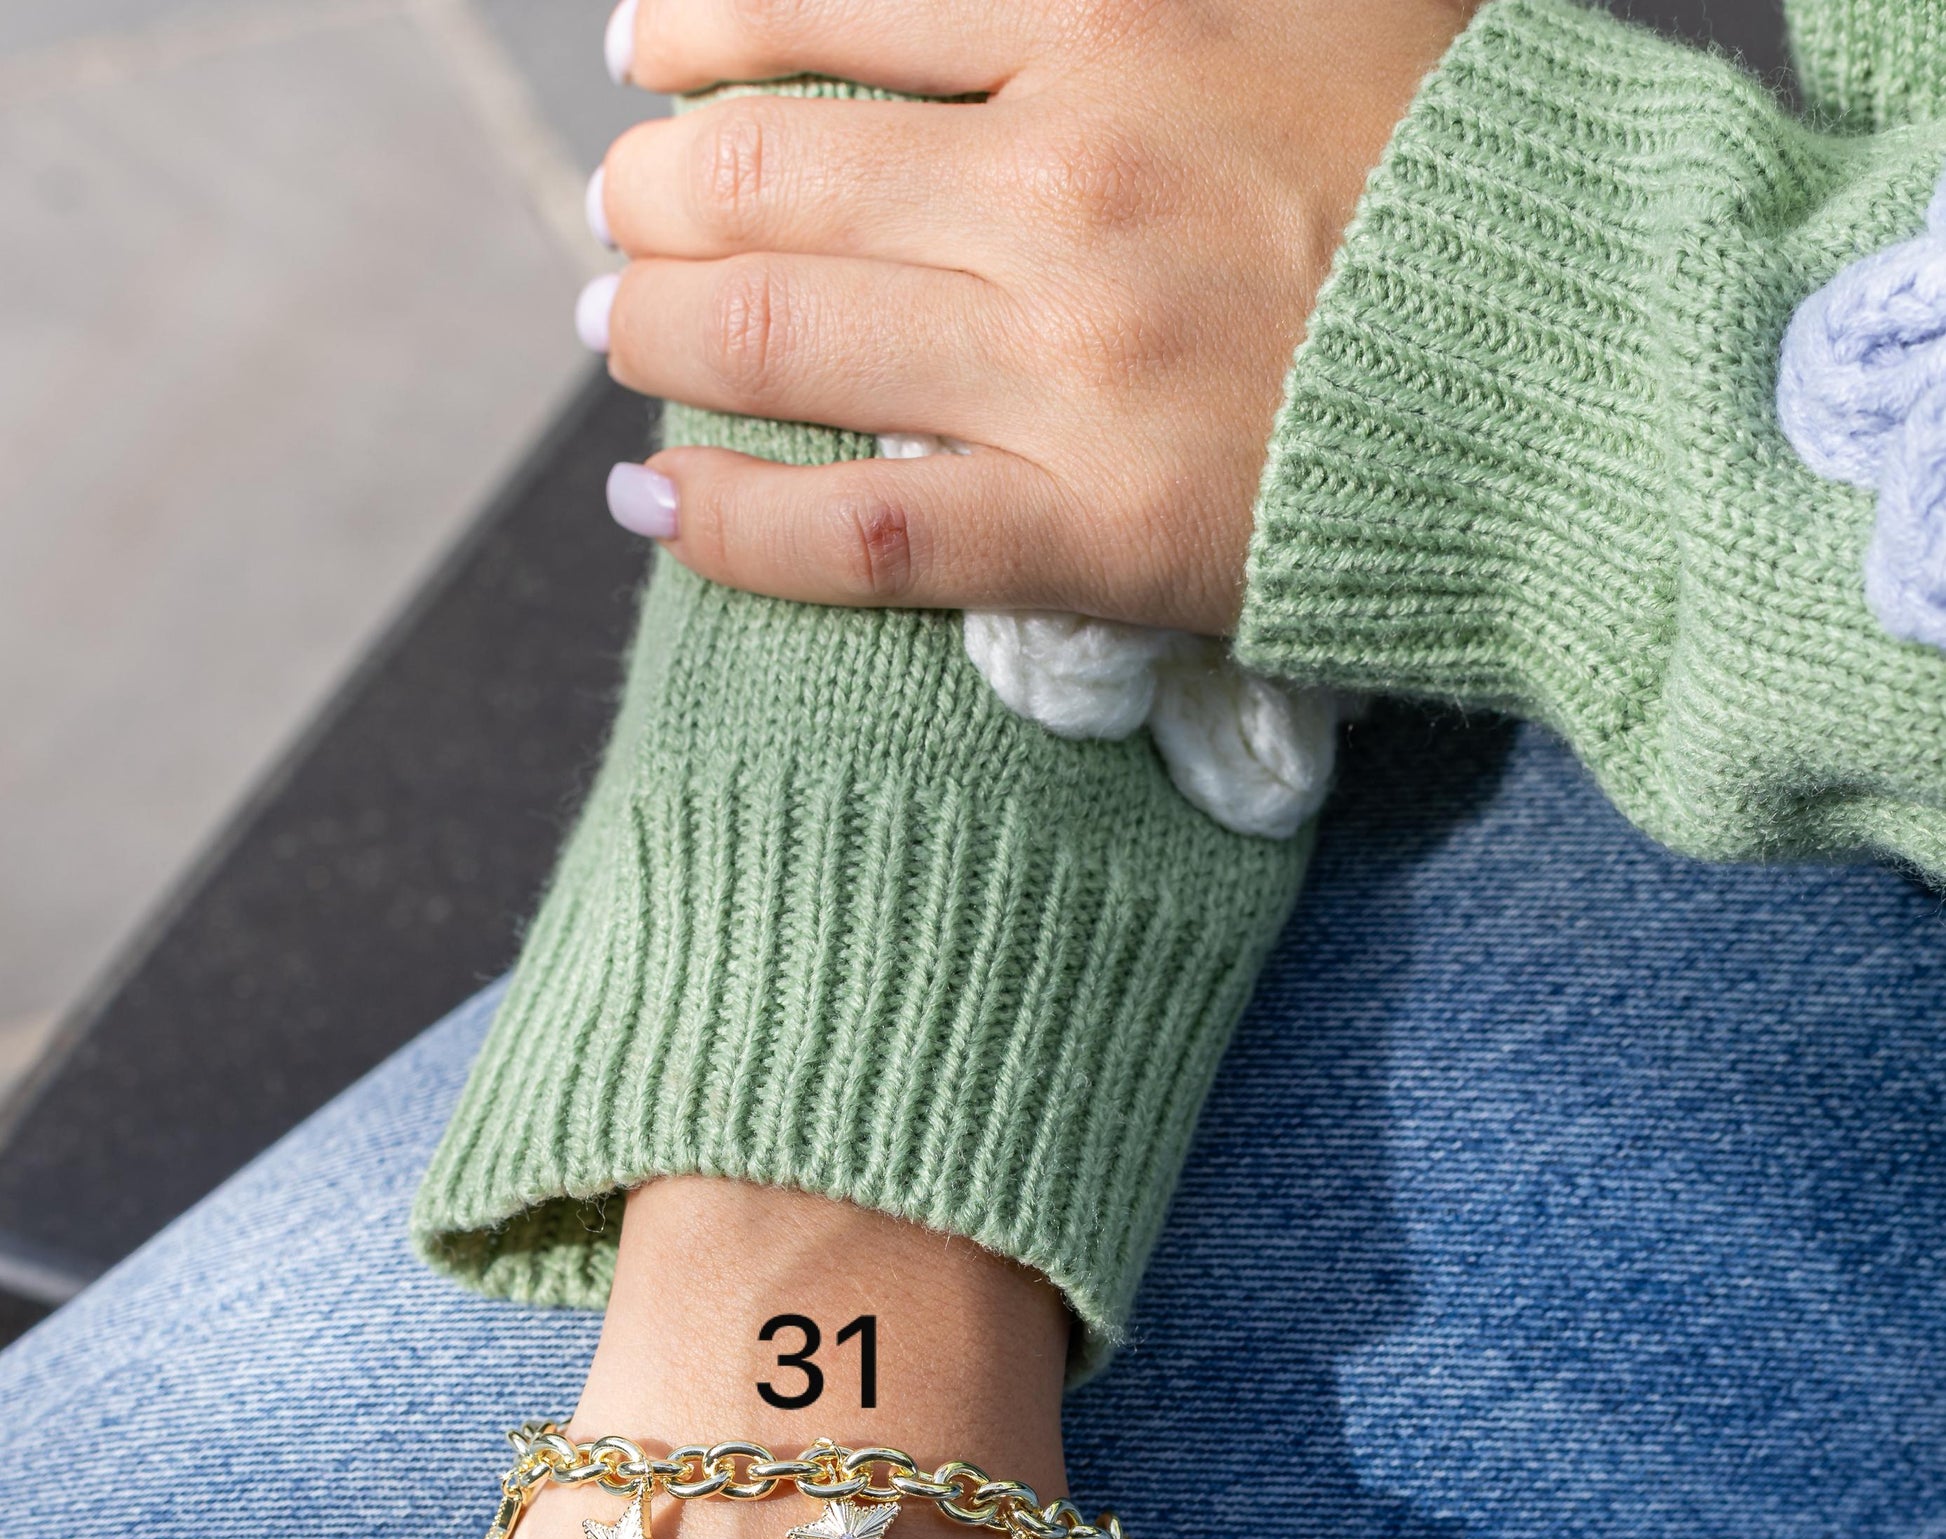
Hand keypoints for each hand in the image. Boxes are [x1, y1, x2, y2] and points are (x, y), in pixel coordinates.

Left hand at [590, 0, 1481, 631]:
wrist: (1610, 374)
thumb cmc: (1489, 171)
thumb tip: (1022, 12)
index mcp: (1119, 13)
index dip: (702, 24)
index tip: (650, 49)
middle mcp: (1065, 176)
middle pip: (769, 168)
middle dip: (660, 191)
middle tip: (623, 217)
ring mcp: (1064, 362)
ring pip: (777, 335)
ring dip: (662, 330)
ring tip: (621, 330)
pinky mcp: (1086, 528)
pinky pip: (850, 528)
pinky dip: (725, 518)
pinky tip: (650, 504)